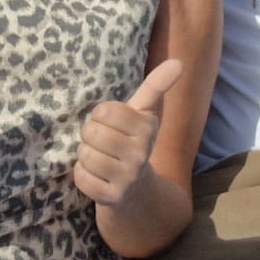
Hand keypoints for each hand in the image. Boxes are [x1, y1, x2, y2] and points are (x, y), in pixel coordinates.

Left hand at [75, 59, 181, 206]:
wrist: (138, 190)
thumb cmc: (134, 142)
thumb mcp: (144, 114)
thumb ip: (156, 86)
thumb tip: (178, 62)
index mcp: (147, 129)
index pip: (104, 110)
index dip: (100, 116)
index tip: (111, 124)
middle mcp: (140, 154)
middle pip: (91, 132)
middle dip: (90, 135)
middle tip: (102, 142)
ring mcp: (127, 178)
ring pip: (85, 155)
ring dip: (86, 155)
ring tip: (100, 158)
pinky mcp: (111, 197)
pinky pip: (81, 177)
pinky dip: (83, 175)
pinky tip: (97, 175)